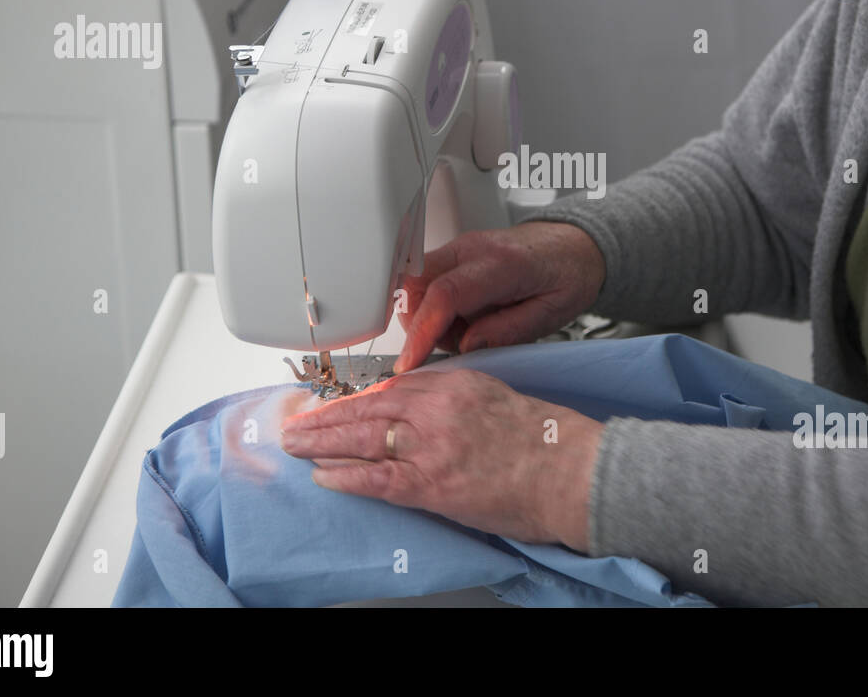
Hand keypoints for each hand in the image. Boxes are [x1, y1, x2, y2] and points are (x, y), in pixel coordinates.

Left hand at [280, 368, 603, 550]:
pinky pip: (376, 478)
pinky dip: (345, 476)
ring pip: (362, 439)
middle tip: (296, 423)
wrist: (572, 470)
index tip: (333, 405)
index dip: (354, 399)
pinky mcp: (433, 483)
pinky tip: (323, 475)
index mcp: (454, 384)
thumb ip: (455, 399)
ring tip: (295, 446)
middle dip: (325, 418)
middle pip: (367, 409)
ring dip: (322, 443)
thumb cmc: (545, 440)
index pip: (391, 388)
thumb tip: (420, 411)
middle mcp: (437, 409)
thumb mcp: (496, 397)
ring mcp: (431, 446)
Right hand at [393, 221, 605, 373]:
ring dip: (426, 317)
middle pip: (416, 284)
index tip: (411, 361)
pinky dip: (432, 307)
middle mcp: (473, 248)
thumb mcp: (552, 313)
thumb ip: (509, 331)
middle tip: (453, 343)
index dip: (422, 331)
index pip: (445, 294)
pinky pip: (425, 281)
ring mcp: (460, 248)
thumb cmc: (568, 274)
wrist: (573, 245)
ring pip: (414, 283)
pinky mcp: (455, 254)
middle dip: (419, 324)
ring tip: (467, 329)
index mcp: (503, 264)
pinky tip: (463, 317)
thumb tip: (468, 345)